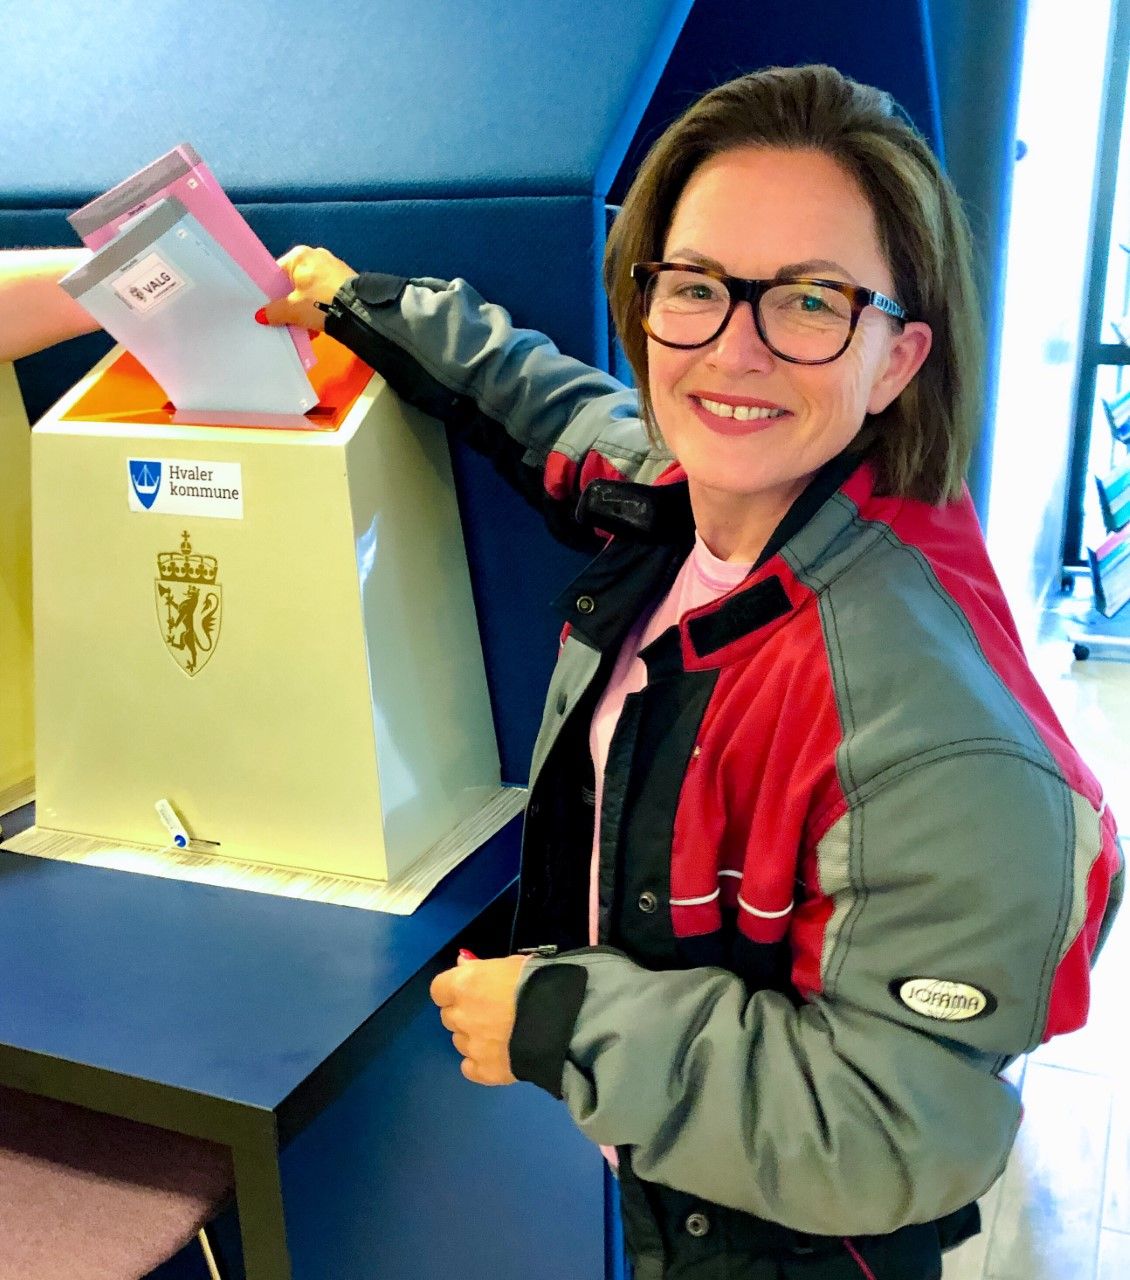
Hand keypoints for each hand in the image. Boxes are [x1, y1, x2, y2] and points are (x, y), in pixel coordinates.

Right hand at [259, 245, 357, 330]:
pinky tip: (320, 324)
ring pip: (311, 289)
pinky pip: (326, 293)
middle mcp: (316, 255)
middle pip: (295, 282)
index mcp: (299, 255)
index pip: (277, 272)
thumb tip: (262, 315)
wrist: (359, 311)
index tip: (271, 308)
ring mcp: (333, 266)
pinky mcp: (346, 279)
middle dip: (292, 303)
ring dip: (307, 308)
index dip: (272, 292)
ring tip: (306, 327)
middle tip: (288, 320)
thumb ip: (275, 311)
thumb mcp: (293, 309)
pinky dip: (321, 307)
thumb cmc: (320, 303)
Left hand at [429, 953, 527, 1085]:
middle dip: (464, 1013)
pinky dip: (479, 1063)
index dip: (452, 991)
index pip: (439, 990)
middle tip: (491, 1011)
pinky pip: (470, 1068)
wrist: (563, 1020)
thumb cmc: (538, 982)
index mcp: (464, 985)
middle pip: (449, 1016)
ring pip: (460, 1041)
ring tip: (501, 1034)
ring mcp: (472, 1046)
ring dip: (473, 1037)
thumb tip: (463, 965)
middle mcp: (461, 1016)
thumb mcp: (511, 964)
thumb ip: (481, 967)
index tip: (469, 991)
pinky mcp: (485, 1071)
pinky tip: (497, 1056)